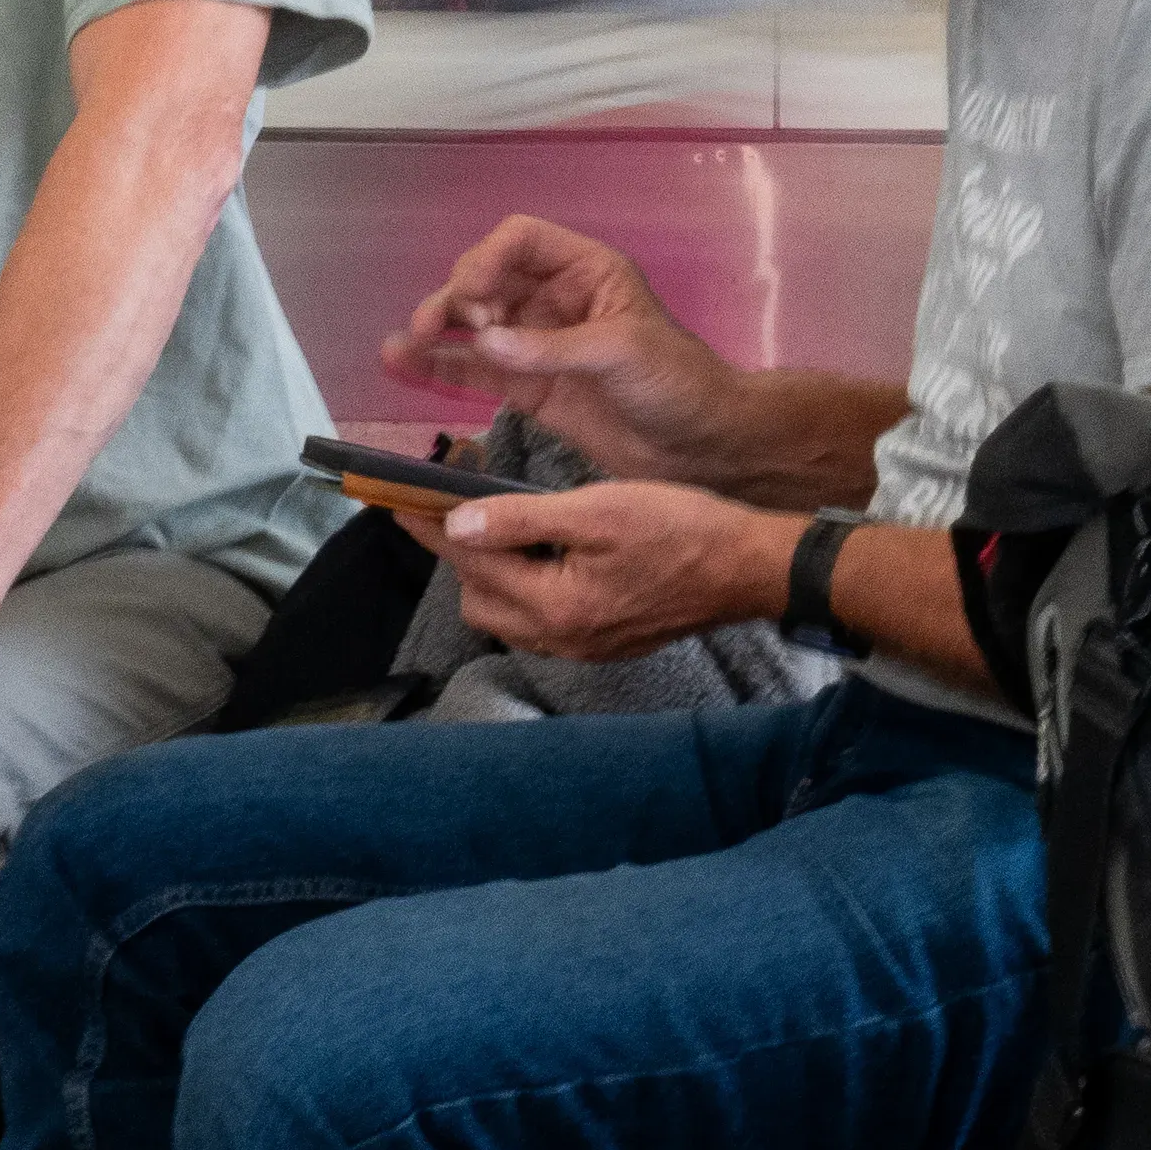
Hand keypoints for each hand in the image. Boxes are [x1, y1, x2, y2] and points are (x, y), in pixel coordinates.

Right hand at [381, 216, 729, 482]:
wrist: (701, 448)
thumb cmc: (676, 384)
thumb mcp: (622, 353)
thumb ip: (552, 348)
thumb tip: (486, 343)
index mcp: (586, 271)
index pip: (521, 240)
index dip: (488, 258)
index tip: (474, 297)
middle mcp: (555, 300)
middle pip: (488, 280)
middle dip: (458, 298)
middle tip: (441, 328)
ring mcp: (537, 345)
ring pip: (473, 326)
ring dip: (437, 330)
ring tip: (401, 346)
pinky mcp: (528, 389)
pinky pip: (476, 372)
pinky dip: (441, 368)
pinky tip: (401, 364)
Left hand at [438, 481, 786, 664]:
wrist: (750, 568)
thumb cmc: (680, 527)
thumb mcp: (597, 510)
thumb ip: (521, 520)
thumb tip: (457, 523)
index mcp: (554, 606)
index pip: (472, 563)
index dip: (432, 528)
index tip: (400, 502)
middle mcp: (562, 639)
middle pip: (480, 600)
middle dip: (462, 554)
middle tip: (464, 503)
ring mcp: (585, 648)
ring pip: (510, 615)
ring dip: (495, 573)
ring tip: (506, 525)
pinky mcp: (607, 643)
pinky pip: (543, 622)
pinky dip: (529, 589)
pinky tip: (548, 556)